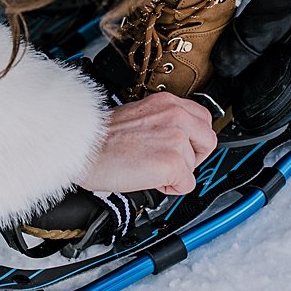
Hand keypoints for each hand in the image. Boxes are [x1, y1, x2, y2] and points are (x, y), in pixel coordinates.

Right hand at [77, 93, 216, 195]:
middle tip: (173, 162)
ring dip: (177, 173)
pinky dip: (170, 188)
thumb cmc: (100, 138)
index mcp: (166, 102)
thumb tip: (176, 138)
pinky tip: (150, 179)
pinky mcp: (172, 162)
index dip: (193, 138)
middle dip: (194, 156)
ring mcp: (175, 139)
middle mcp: (175, 115)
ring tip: (151, 169)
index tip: (182, 146)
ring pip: (194, 165)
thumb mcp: (138, 116)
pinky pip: (186, 184)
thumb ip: (162, 122)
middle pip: (208, 140)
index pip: (202, 118)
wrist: (82, 149)